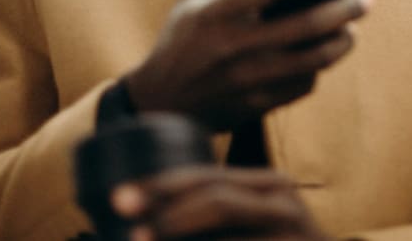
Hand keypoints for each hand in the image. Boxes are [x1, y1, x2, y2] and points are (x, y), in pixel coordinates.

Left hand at [111, 166, 332, 240]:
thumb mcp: (247, 234)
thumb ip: (217, 226)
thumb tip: (148, 226)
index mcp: (265, 184)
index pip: (206, 176)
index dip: (161, 183)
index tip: (118, 195)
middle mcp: (280, 193)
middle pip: (213, 189)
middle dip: (163, 199)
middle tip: (122, 206)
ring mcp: (292, 221)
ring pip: (223, 209)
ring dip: (177, 225)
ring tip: (138, 237)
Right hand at [124, 0, 370, 130]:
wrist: (161, 101)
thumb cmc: (181, 38)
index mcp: (214, 11)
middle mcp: (232, 46)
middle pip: (303, 24)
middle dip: (343, 8)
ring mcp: (246, 80)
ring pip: (312, 59)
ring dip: (341, 42)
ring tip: (352, 29)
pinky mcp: (257, 105)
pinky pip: (303, 84)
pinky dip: (319, 67)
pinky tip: (324, 54)